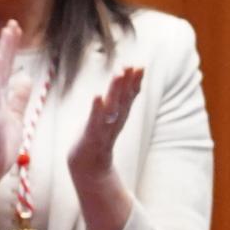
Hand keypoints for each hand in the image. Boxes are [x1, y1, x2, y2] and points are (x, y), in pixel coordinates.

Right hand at [0, 20, 34, 202]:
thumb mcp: (15, 119)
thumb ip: (18, 98)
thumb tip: (25, 77)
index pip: (6, 70)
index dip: (10, 50)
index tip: (15, 30)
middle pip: (1, 66)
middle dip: (7, 44)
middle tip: (13, 23)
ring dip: (3, 52)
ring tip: (9, 32)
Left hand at [68, 66, 143, 182]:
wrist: (88, 163)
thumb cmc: (100, 136)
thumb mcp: (114, 117)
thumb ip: (123, 100)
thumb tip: (131, 84)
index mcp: (120, 114)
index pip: (130, 96)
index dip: (135, 82)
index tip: (140, 66)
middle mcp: (115, 120)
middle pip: (123, 99)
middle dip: (127, 82)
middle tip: (131, 66)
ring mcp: (104, 126)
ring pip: (111, 106)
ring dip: (115, 90)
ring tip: (118, 74)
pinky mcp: (91, 133)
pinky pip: (95, 119)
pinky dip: (97, 108)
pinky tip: (97, 96)